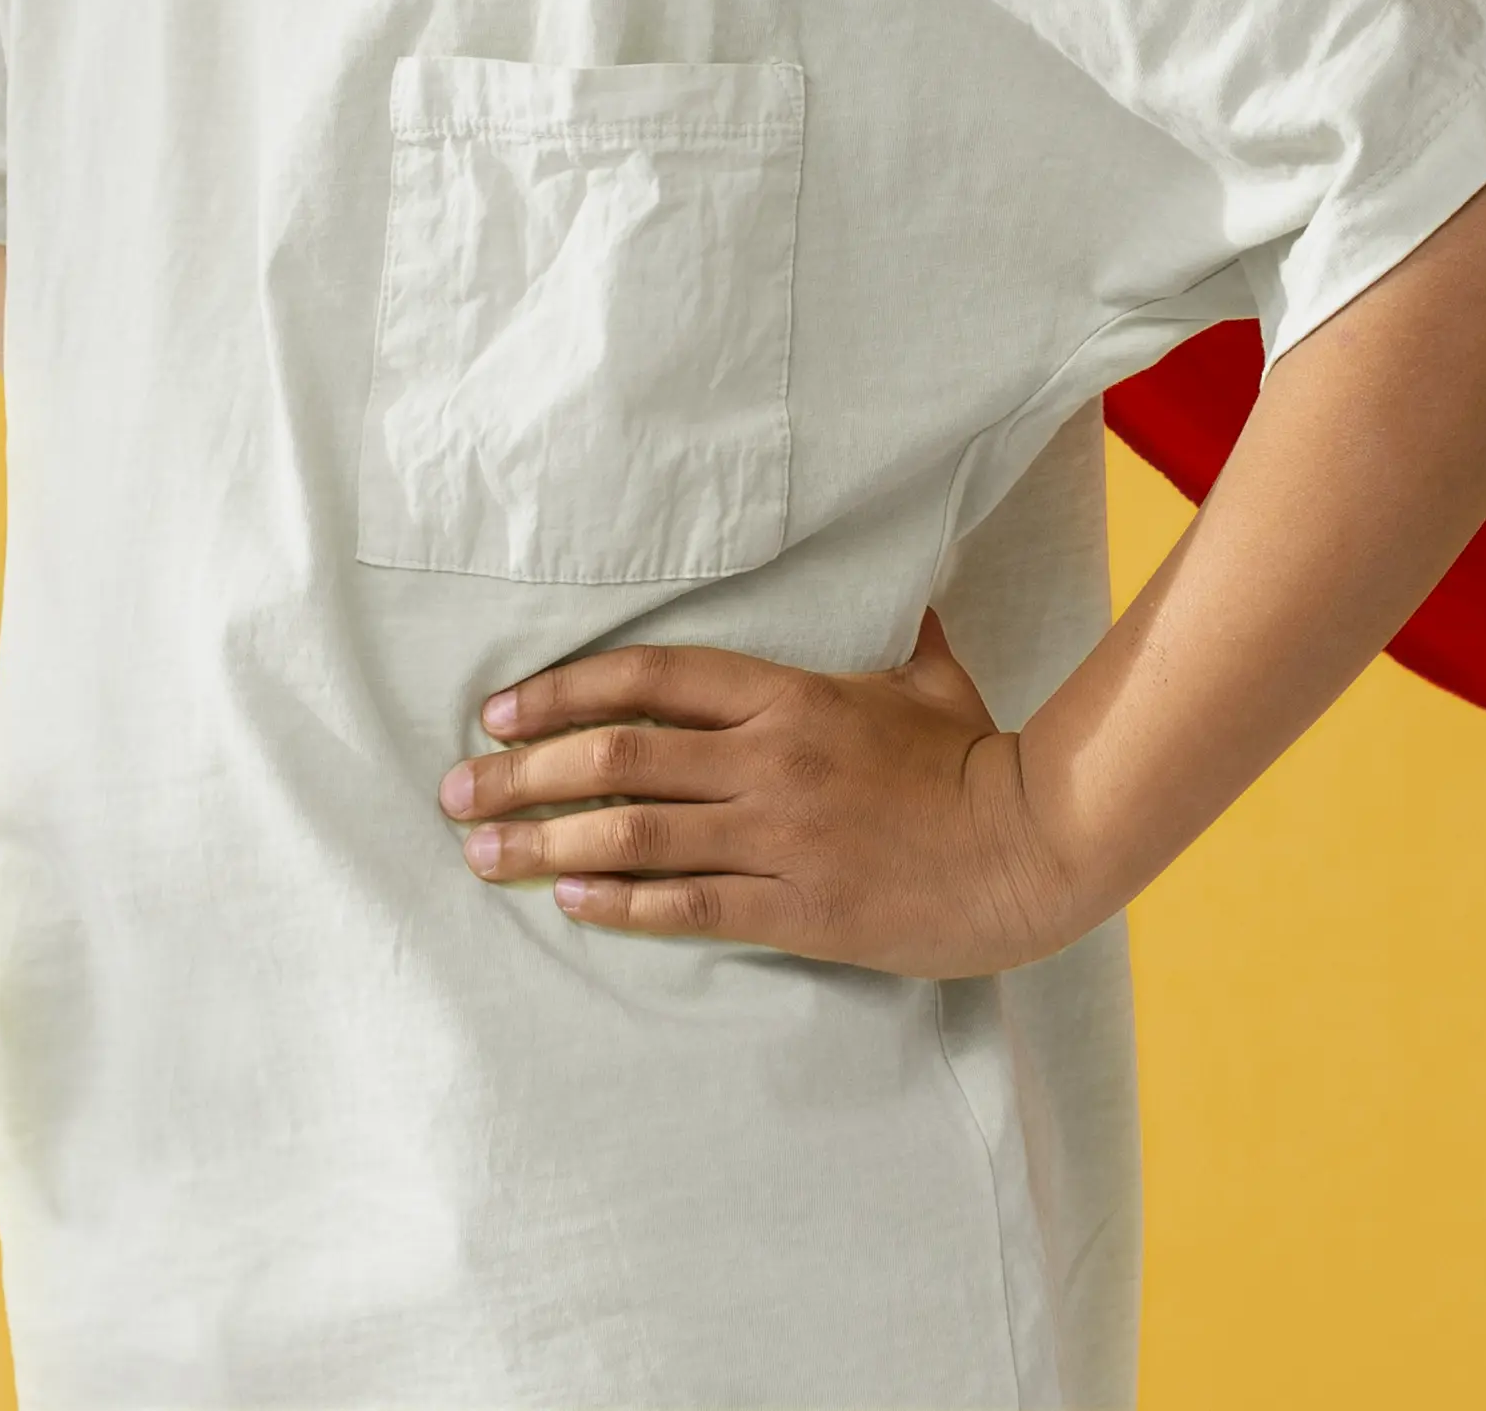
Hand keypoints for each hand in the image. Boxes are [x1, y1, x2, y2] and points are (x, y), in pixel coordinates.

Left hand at [439, 613, 1100, 978]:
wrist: (1029, 848)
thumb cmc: (975, 757)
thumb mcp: (931, 672)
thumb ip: (894, 625)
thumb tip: (893, 577)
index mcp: (788, 695)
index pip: (650, 679)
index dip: (563, 692)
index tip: (499, 710)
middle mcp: (768, 761)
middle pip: (618, 758)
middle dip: (523, 773)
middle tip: (456, 789)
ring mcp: (780, 837)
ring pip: (635, 835)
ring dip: (545, 843)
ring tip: (482, 853)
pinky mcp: (798, 908)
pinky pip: (689, 905)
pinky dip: (621, 903)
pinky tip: (569, 900)